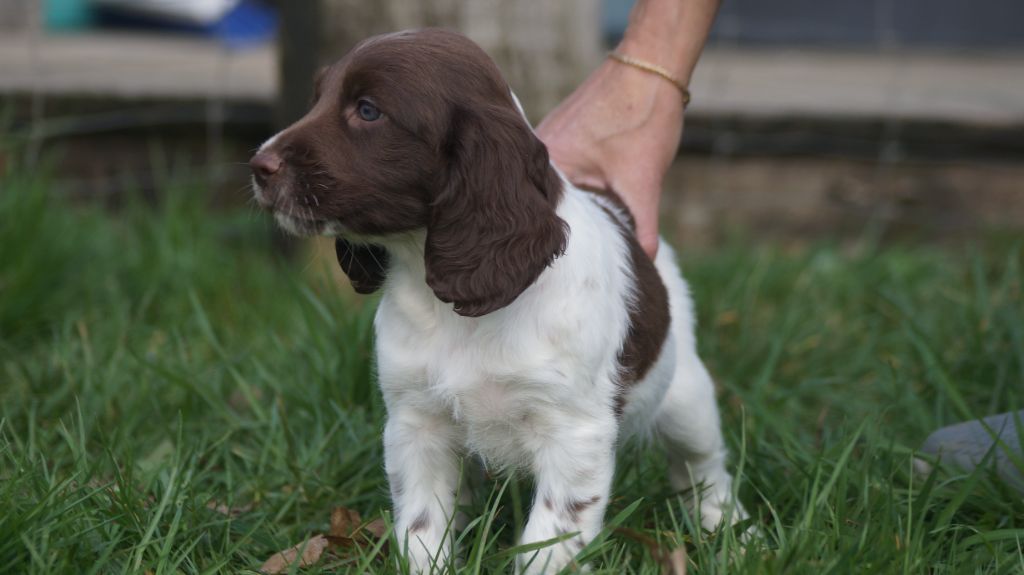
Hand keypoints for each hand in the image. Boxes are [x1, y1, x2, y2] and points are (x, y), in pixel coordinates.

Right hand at [537, 58, 684, 257]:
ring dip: (568, 207)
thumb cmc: (643, 116)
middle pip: (542, 202)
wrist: (651, 66)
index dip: (551, 241)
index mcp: (548, 161)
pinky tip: (587, 202)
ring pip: (552, 187)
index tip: (560, 264)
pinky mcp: (561, 133)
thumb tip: (647, 263)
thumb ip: (642, 227)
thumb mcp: (644, 181)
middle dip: (560, 227)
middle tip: (569, 257)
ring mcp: (546, 138)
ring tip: (579, 234)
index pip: (539, 214)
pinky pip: (559, 170)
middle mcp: (537, 148)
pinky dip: (573, 187)